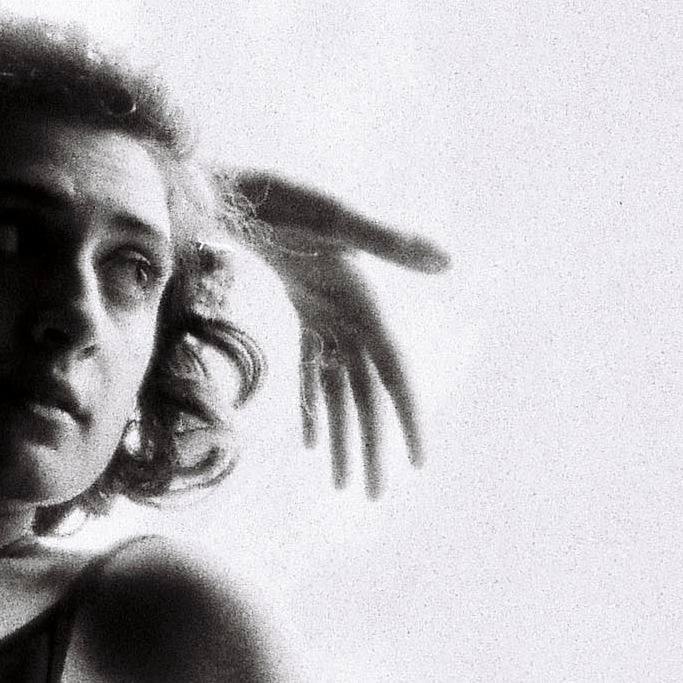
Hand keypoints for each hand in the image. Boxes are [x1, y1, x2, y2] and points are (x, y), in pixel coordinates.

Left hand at [219, 169, 447, 495]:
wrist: (234, 186)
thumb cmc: (283, 198)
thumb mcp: (336, 218)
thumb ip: (390, 241)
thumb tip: (448, 261)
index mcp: (366, 301)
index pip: (395, 372)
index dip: (409, 418)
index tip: (420, 462)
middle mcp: (353, 313)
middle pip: (366, 393)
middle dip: (372, 445)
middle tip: (373, 496)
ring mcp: (330, 313)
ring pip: (340, 388)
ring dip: (342, 434)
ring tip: (344, 485)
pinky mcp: (305, 308)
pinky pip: (312, 369)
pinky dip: (313, 405)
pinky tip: (311, 442)